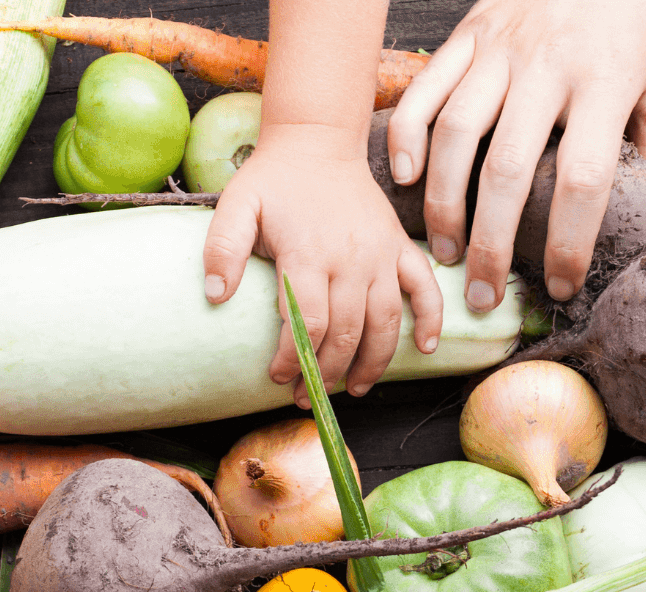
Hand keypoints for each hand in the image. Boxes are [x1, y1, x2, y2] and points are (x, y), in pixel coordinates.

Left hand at [203, 129, 442, 401]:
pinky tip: (424, 349)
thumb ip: (222, 249)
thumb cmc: (274, 180)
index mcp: (309, 253)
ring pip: (385, 323)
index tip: (278, 378)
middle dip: (326, 373)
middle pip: (346, 333)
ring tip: (352, 390)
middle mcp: (351, 259)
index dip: (294, 359)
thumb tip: (216, 296)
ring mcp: (381, 255)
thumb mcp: (237, 206)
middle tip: (308, 397)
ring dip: (372, 363)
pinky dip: (430, 320)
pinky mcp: (400, 248)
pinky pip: (424, 288)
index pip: (306, 324)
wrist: (319, 141)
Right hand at [385, 0, 645, 305]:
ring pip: (457, 135)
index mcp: (606, 81)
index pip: (584, 179)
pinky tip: (407, 181)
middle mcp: (548, 65)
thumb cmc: (640, 14)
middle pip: (508, 169)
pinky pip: (425, 90)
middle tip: (483, 295)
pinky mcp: (469, 33)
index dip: (570, 243)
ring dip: (445, 204)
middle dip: (489, 244)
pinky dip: (408, 137)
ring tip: (446, 253)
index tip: (564, 285)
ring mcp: (501, 47)